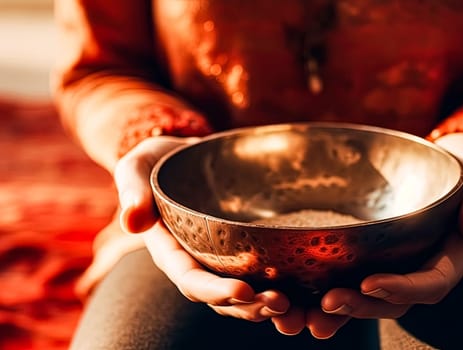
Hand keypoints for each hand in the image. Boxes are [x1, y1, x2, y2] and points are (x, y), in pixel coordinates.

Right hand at [114, 136, 289, 321]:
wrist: (187, 156)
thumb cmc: (160, 161)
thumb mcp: (138, 165)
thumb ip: (132, 189)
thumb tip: (131, 222)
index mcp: (171, 251)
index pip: (191, 279)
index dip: (214, 290)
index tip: (243, 291)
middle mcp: (197, 263)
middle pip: (221, 298)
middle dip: (250, 306)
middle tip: (280, 303)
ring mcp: (222, 260)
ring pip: (244, 295)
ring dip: (267, 305)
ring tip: (294, 305)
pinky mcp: (244, 251)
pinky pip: (261, 275)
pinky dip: (281, 286)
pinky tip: (304, 290)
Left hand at [297, 133, 462, 337]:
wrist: (456, 161)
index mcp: (456, 254)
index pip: (432, 282)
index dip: (402, 287)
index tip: (371, 282)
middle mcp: (426, 265)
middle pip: (395, 299)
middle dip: (362, 305)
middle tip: (327, 303)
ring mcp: (402, 262)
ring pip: (371, 296)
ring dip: (341, 307)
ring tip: (307, 312)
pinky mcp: (380, 251)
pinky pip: (356, 274)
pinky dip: (331, 287)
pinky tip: (302, 293)